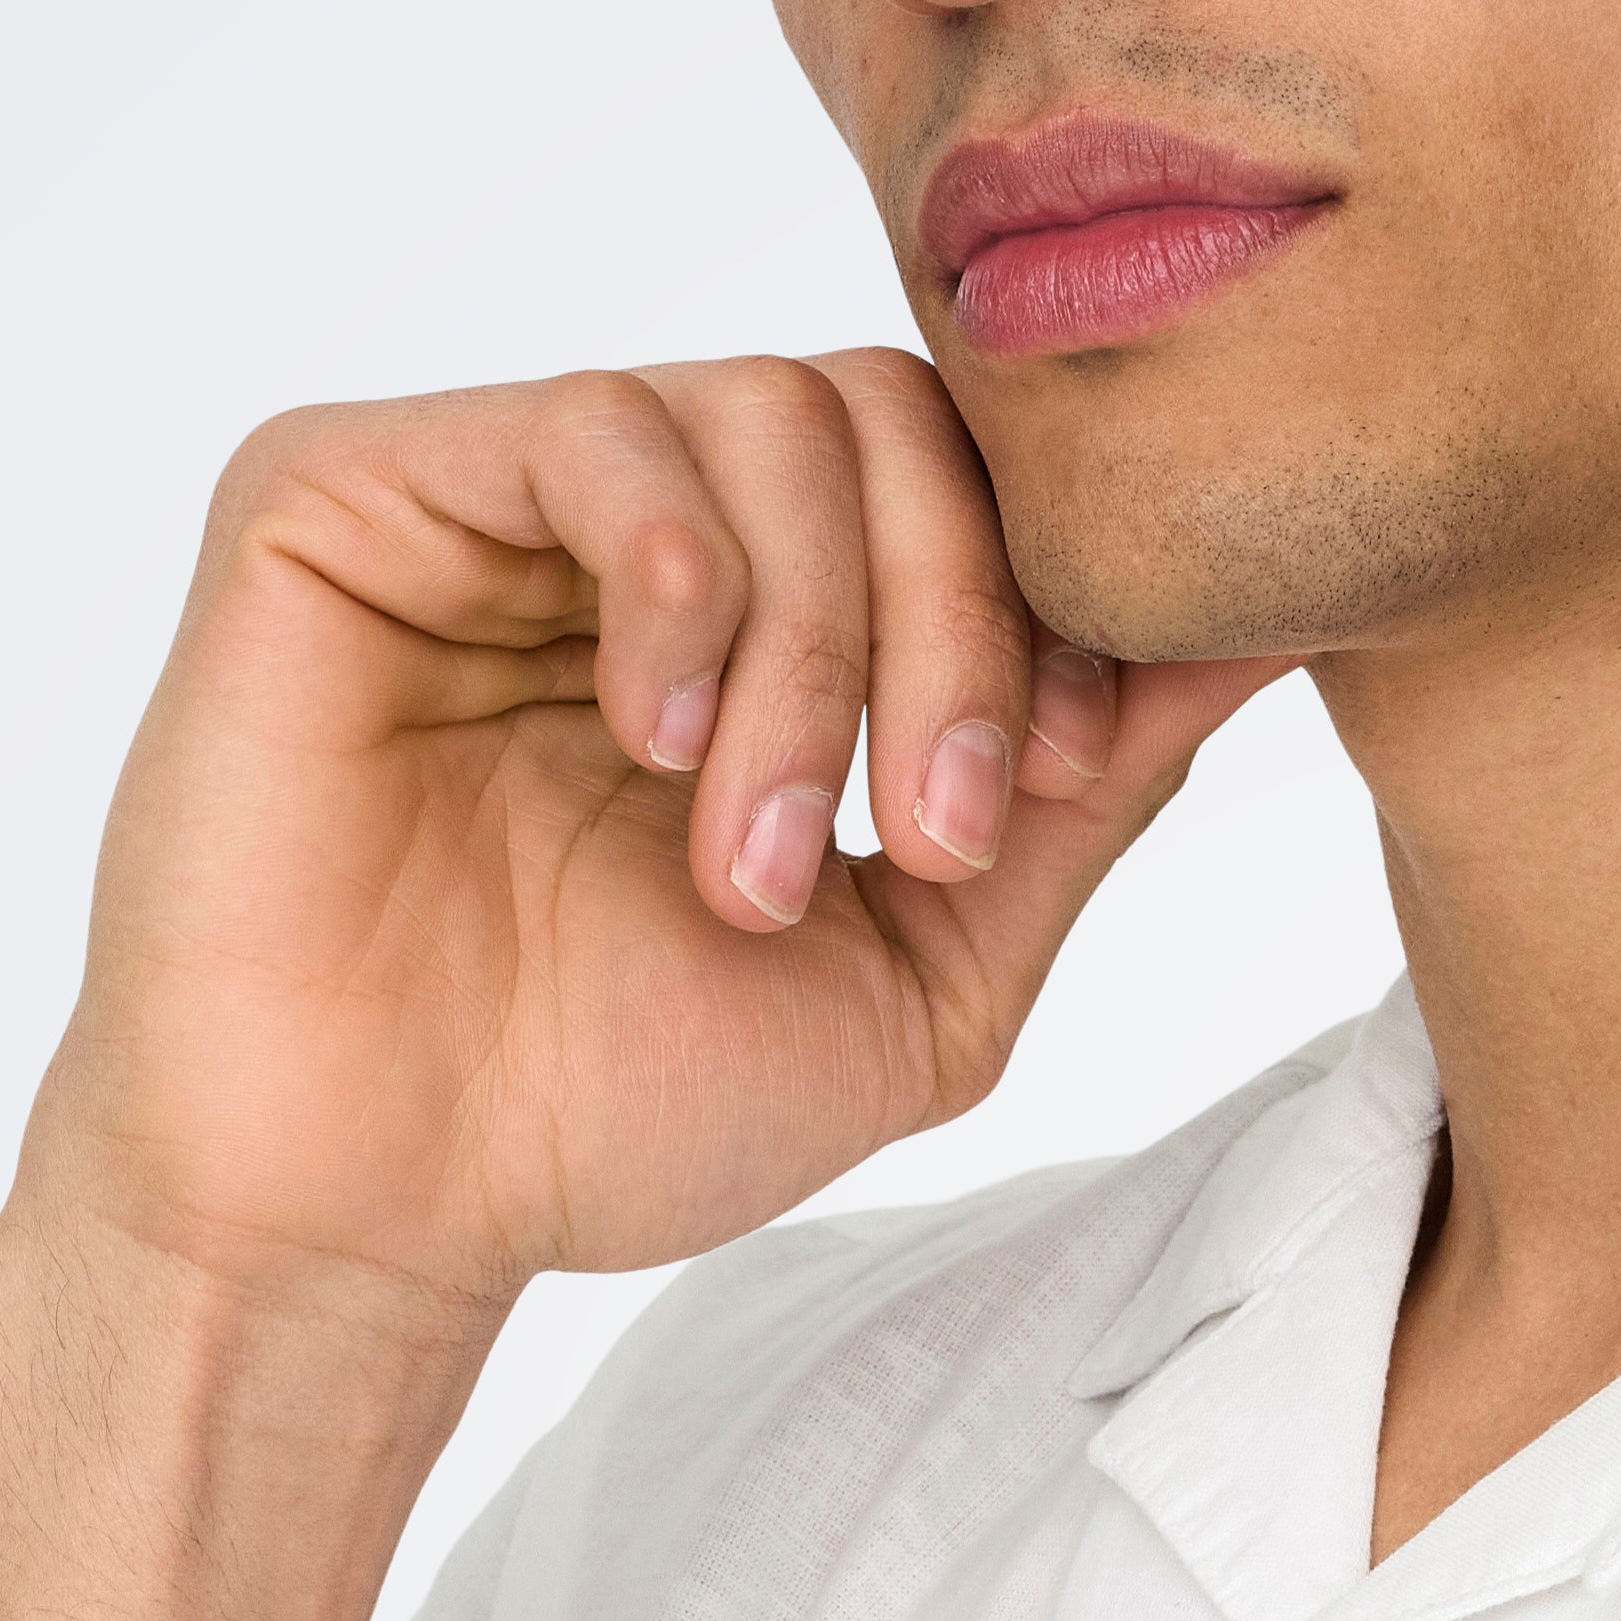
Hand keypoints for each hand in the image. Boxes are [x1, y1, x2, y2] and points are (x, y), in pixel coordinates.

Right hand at [21, 345, 1298, 1332]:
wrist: (369, 1210)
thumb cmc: (609, 1107)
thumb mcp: (928, 967)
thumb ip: (1089, 796)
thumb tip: (1272, 632)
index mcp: (768, 616)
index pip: (964, 483)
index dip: (1055, 604)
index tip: (1072, 786)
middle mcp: (636, 528)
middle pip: (889, 417)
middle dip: (960, 620)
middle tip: (939, 828)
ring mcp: (491, 492)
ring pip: (760, 410)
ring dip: (819, 641)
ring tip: (760, 853)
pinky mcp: (348, 488)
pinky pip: (588, 427)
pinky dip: (681, 578)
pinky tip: (658, 741)